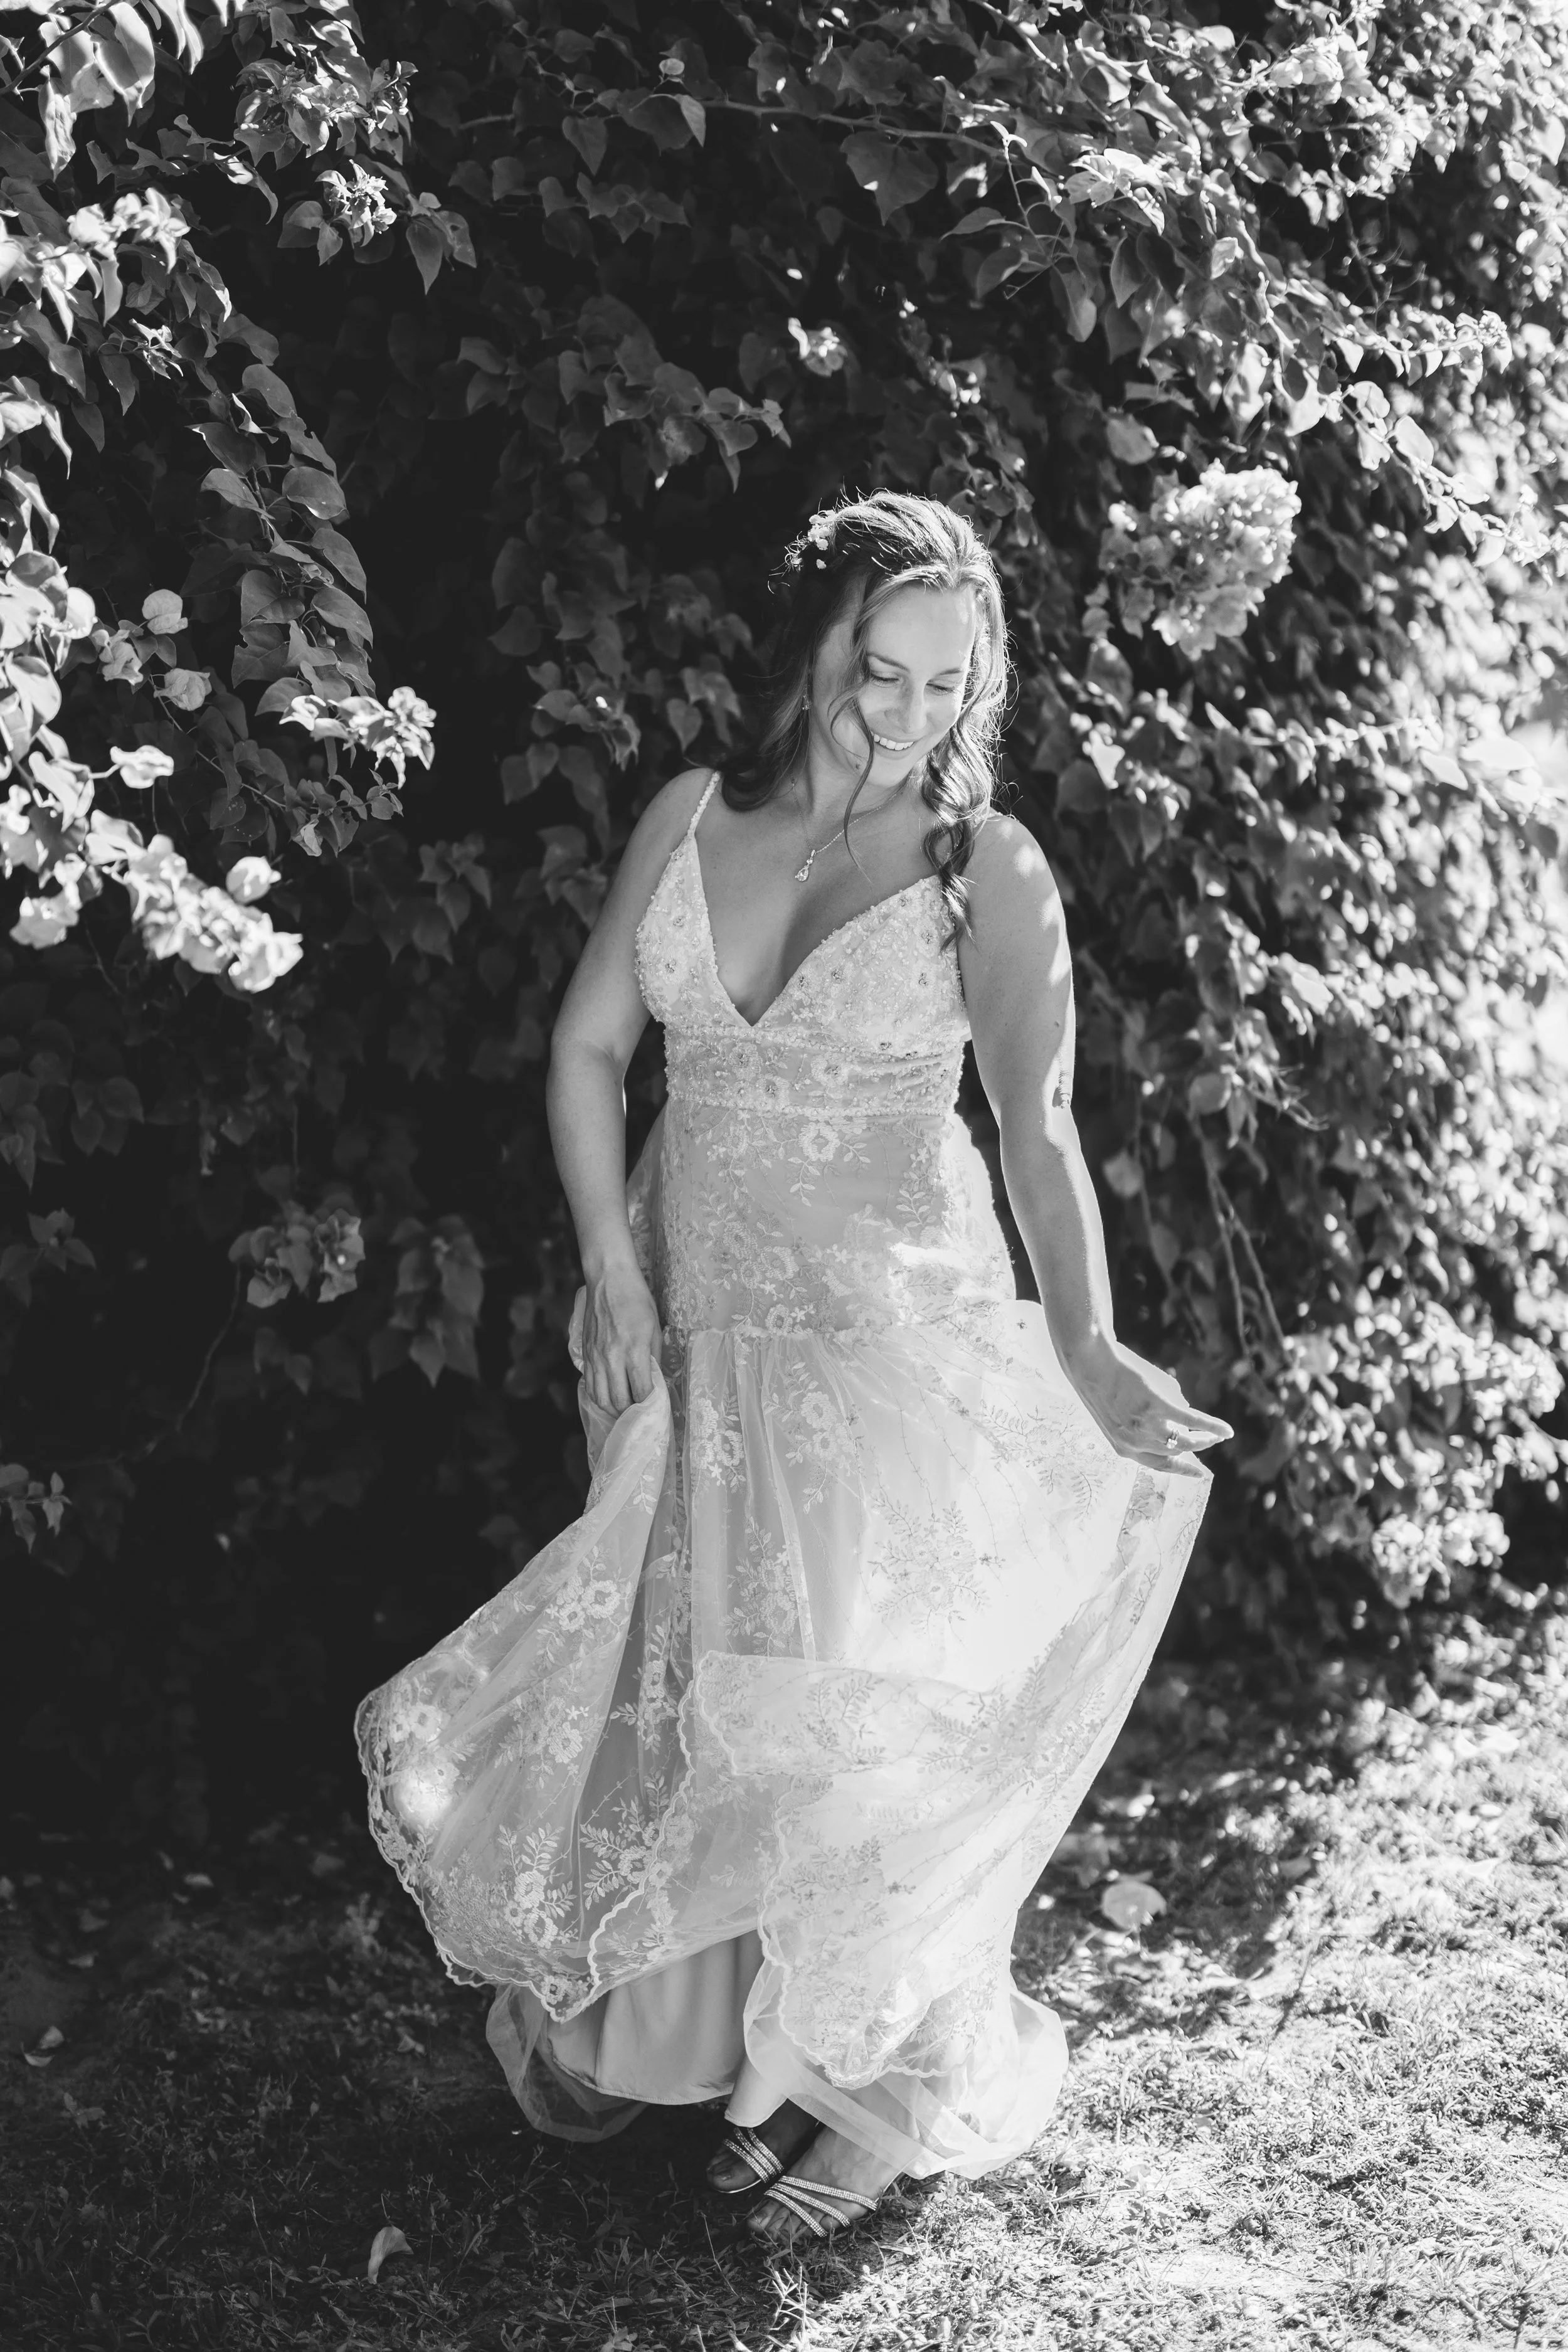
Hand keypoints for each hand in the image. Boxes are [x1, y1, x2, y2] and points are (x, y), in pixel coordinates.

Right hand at [575, 1260, 662, 1414]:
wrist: (608, 1278)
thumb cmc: (636, 1299)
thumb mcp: (654, 1327)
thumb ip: (654, 1357)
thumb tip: (655, 1380)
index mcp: (634, 1350)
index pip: (641, 1392)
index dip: (649, 1405)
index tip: (656, 1408)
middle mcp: (612, 1357)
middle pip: (618, 1401)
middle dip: (631, 1413)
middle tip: (641, 1414)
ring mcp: (595, 1357)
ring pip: (600, 1398)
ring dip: (613, 1409)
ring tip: (625, 1409)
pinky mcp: (585, 1353)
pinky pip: (589, 1384)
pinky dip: (599, 1396)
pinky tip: (608, 1395)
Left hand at [1065, 1338, 1232, 1478]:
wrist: (1089, 1361)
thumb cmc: (1102, 1382)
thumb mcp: (1120, 1412)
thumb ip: (1148, 1421)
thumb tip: (1182, 1416)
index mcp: (1124, 1448)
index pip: (1158, 1466)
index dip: (1181, 1470)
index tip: (1199, 1473)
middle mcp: (1136, 1442)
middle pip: (1176, 1451)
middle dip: (1196, 1447)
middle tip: (1210, 1441)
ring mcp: (1147, 1424)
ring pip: (1187, 1440)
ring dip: (1206, 1438)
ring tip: (1217, 1434)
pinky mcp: (1158, 1404)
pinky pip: (1193, 1420)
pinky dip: (1213, 1426)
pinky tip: (1228, 1430)